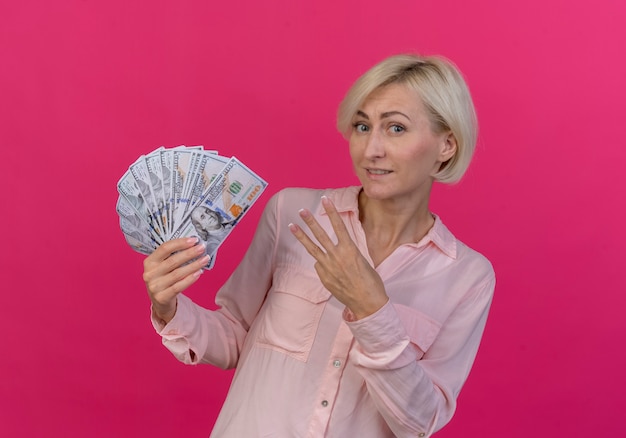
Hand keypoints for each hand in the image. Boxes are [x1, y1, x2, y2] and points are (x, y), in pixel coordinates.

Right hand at [143, 237, 209, 323]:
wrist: (160, 301)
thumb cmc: (164, 279)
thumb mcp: (162, 266)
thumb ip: (172, 256)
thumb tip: (193, 245)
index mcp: (149, 262)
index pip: (165, 248)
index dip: (180, 243)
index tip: (194, 240)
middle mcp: (149, 273)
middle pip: (172, 260)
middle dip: (190, 253)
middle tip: (202, 248)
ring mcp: (154, 286)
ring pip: (177, 273)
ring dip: (194, 265)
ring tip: (204, 259)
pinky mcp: (161, 297)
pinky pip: (178, 286)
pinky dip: (190, 279)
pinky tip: (199, 273)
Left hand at [288, 196, 387, 319]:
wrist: (367, 302)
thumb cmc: (370, 281)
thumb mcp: (361, 260)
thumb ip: (346, 253)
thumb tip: (332, 252)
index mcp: (350, 249)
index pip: (338, 225)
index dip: (331, 211)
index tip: (325, 199)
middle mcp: (337, 256)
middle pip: (320, 235)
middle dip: (310, 221)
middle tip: (301, 210)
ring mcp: (328, 267)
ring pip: (312, 248)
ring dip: (301, 236)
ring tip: (292, 225)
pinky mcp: (323, 277)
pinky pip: (320, 265)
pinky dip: (321, 263)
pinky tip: (330, 269)